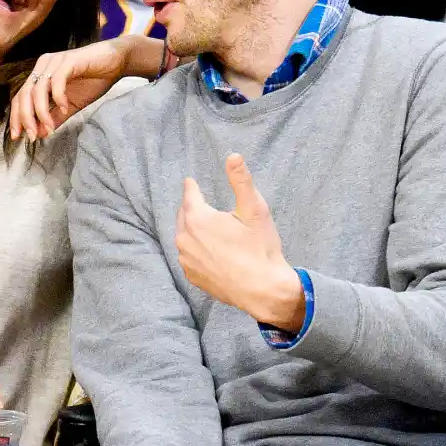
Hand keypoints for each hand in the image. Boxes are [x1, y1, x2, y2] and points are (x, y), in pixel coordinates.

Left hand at [10, 39, 131, 141]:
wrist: (117, 62)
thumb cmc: (94, 80)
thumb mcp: (71, 105)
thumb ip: (56, 118)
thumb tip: (40, 134)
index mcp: (40, 75)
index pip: (20, 97)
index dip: (16, 117)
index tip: (18, 137)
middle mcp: (43, 66)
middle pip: (24, 94)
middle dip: (26, 118)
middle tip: (33, 136)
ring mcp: (55, 61)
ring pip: (38, 89)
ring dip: (41, 112)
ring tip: (49, 128)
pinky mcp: (69, 60)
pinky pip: (57, 80)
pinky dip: (58, 97)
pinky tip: (65, 108)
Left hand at [175, 154, 304, 330]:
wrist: (262, 289)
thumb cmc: (259, 248)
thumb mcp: (254, 210)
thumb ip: (241, 181)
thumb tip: (233, 156)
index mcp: (197, 218)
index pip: (189, 194)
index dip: (192, 186)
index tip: (190, 182)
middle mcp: (184, 238)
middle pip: (184, 215)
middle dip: (191, 207)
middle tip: (198, 202)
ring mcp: (186, 259)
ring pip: (184, 236)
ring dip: (191, 229)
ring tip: (203, 226)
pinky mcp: (191, 275)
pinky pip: (188, 255)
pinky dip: (194, 248)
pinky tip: (207, 249)